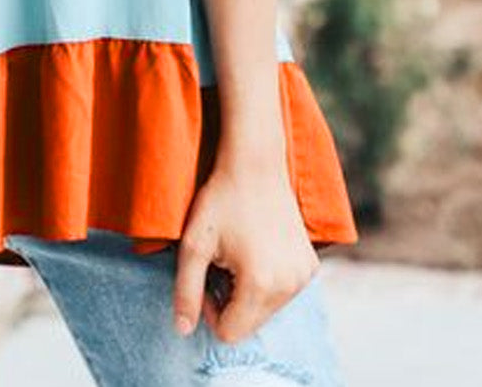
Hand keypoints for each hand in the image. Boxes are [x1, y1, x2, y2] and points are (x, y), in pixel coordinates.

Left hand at [172, 154, 318, 343]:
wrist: (255, 163)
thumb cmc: (221, 199)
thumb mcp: (194, 244)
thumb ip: (186, 291)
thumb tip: (183, 330)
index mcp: (261, 285)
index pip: (230, 332)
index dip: (210, 310)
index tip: (206, 275)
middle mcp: (290, 286)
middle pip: (250, 323)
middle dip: (230, 301)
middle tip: (220, 262)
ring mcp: (304, 276)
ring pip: (267, 310)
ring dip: (248, 292)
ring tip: (238, 254)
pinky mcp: (311, 265)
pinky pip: (284, 291)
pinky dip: (268, 281)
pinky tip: (257, 249)